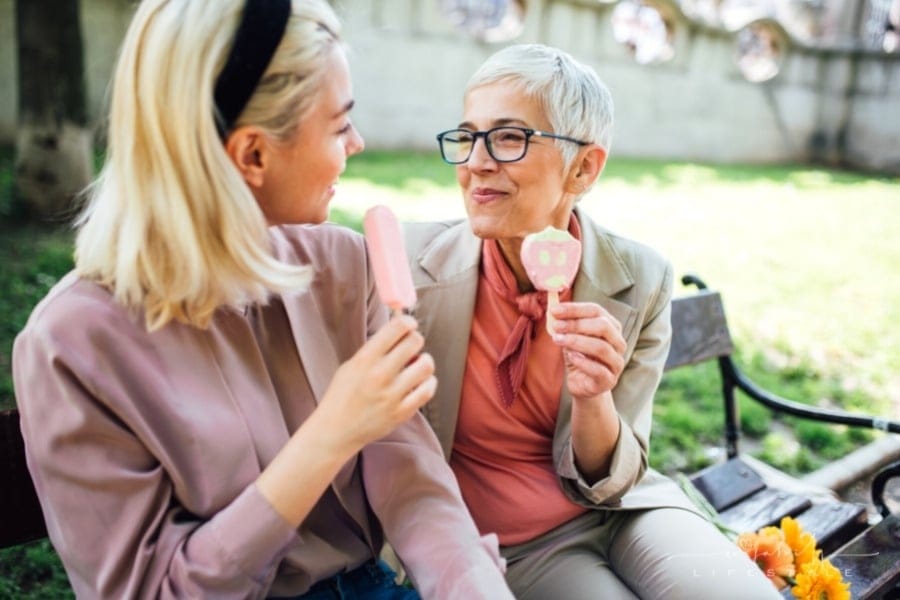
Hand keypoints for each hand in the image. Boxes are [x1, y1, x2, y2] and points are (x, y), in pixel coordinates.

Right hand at [317, 314, 436, 452]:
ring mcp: (392, 395)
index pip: (397, 328)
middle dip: (415, 339)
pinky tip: (420, 382)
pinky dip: (428, 382)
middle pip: (415, 342)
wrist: (335, 431)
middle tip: (411, 345)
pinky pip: (427, 390)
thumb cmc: (342, 395)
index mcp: (365, 359)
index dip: (407, 321)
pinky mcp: (402, 412)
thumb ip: (375, 348)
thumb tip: (400, 327)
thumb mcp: (351, 365)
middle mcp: (380, 375)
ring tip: (417, 365)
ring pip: (426, 365)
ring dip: (424, 361)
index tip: (408, 324)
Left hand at [549, 302, 625, 400]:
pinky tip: (571, 357)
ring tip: (558, 339)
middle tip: (556, 325)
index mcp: (611, 327)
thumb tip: (553, 311)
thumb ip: (566, 325)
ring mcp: (616, 362)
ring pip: (601, 347)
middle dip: (577, 324)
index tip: (555, 310)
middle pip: (603, 326)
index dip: (575, 309)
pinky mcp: (609, 380)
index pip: (596, 311)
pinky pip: (599, 370)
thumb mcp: (571, 338)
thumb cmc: (579, 357)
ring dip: (576, 341)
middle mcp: (618, 343)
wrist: (582, 384)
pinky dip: (583, 362)